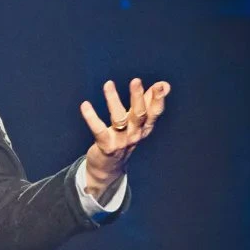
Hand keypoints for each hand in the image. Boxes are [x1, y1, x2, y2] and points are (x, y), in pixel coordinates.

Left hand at [80, 78, 170, 197]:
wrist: (108, 167)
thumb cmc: (124, 138)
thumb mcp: (138, 122)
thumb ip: (149, 102)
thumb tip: (164, 84)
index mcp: (145, 128)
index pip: (154, 113)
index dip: (158, 99)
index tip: (161, 85)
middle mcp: (135, 134)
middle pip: (139, 114)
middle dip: (138, 97)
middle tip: (136, 81)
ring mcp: (121, 141)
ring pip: (119, 119)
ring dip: (113, 100)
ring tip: (108, 84)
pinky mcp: (106, 146)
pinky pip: (98, 130)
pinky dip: (91, 117)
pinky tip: (85, 105)